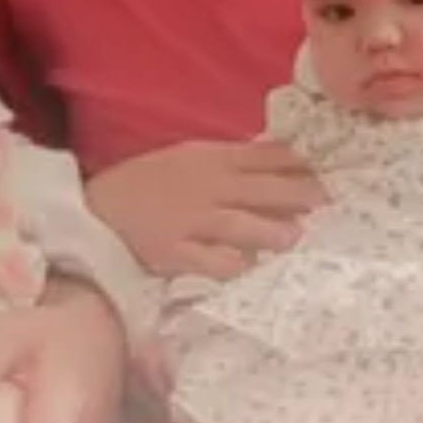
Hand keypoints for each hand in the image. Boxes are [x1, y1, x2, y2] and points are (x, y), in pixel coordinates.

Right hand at [87, 139, 322, 278]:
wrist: (97, 210)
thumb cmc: (145, 183)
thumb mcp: (186, 157)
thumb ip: (228, 161)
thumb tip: (278, 162)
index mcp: (209, 159)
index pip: (264, 156)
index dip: (297, 163)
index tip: (323, 171)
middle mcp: (205, 188)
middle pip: (262, 189)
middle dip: (298, 195)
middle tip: (325, 203)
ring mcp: (190, 221)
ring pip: (242, 225)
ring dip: (273, 231)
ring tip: (294, 238)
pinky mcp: (175, 252)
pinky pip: (212, 261)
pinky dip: (234, 264)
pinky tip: (249, 267)